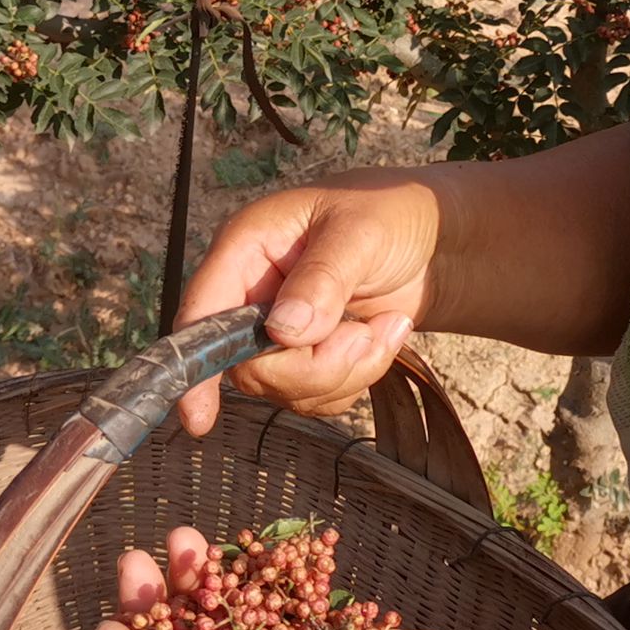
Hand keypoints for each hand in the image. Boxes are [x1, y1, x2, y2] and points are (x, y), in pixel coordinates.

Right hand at [171, 170, 449, 435]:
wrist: (433, 241)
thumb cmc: (390, 213)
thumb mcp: (361, 233)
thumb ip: (323, 279)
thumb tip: (284, 331)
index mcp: (246, 249)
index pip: (203, 314)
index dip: (196, 366)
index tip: (200, 416)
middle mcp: (252, 293)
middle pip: (250, 367)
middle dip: (314, 366)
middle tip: (362, 337)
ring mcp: (278, 330)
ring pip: (285, 388)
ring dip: (345, 371)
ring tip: (385, 328)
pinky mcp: (307, 356)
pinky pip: (315, 396)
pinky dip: (356, 379)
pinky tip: (383, 338)